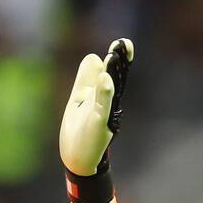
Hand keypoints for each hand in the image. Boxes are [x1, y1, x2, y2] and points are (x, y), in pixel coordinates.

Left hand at [60, 38, 133, 186]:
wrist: (78, 159)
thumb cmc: (80, 130)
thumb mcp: (79, 99)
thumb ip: (86, 79)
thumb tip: (94, 56)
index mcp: (101, 93)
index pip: (111, 70)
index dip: (116, 57)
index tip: (122, 44)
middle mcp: (106, 102)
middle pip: (115, 77)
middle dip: (119, 61)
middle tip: (124, 44)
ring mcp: (103, 112)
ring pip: (109, 89)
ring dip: (112, 72)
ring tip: (114, 54)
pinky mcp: (98, 123)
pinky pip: (102, 105)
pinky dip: (103, 92)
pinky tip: (105, 78)